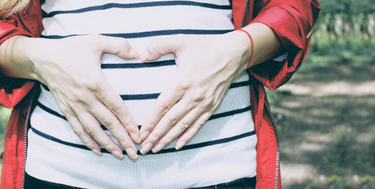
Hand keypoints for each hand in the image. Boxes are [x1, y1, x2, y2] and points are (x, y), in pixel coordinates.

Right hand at [23, 35, 140, 159]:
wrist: (43, 58)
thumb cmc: (71, 49)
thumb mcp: (96, 41)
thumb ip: (119, 45)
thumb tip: (139, 53)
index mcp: (95, 82)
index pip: (116, 107)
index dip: (128, 123)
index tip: (138, 135)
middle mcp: (85, 98)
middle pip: (107, 123)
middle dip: (122, 139)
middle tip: (134, 153)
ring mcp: (74, 106)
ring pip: (93, 130)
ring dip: (107, 144)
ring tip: (119, 155)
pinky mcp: (66, 110)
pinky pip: (78, 129)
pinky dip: (87, 141)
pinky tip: (97, 151)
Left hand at [138, 32, 250, 153]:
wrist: (234, 53)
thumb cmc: (205, 47)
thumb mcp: (180, 41)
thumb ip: (158, 46)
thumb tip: (141, 55)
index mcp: (182, 82)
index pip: (162, 106)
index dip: (151, 121)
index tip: (141, 133)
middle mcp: (193, 96)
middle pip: (170, 120)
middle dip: (156, 136)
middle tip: (144, 148)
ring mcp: (204, 103)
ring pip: (183, 126)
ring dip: (169, 139)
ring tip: (156, 149)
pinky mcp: (212, 106)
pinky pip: (198, 125)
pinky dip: (187, 136)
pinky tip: (178, 146)